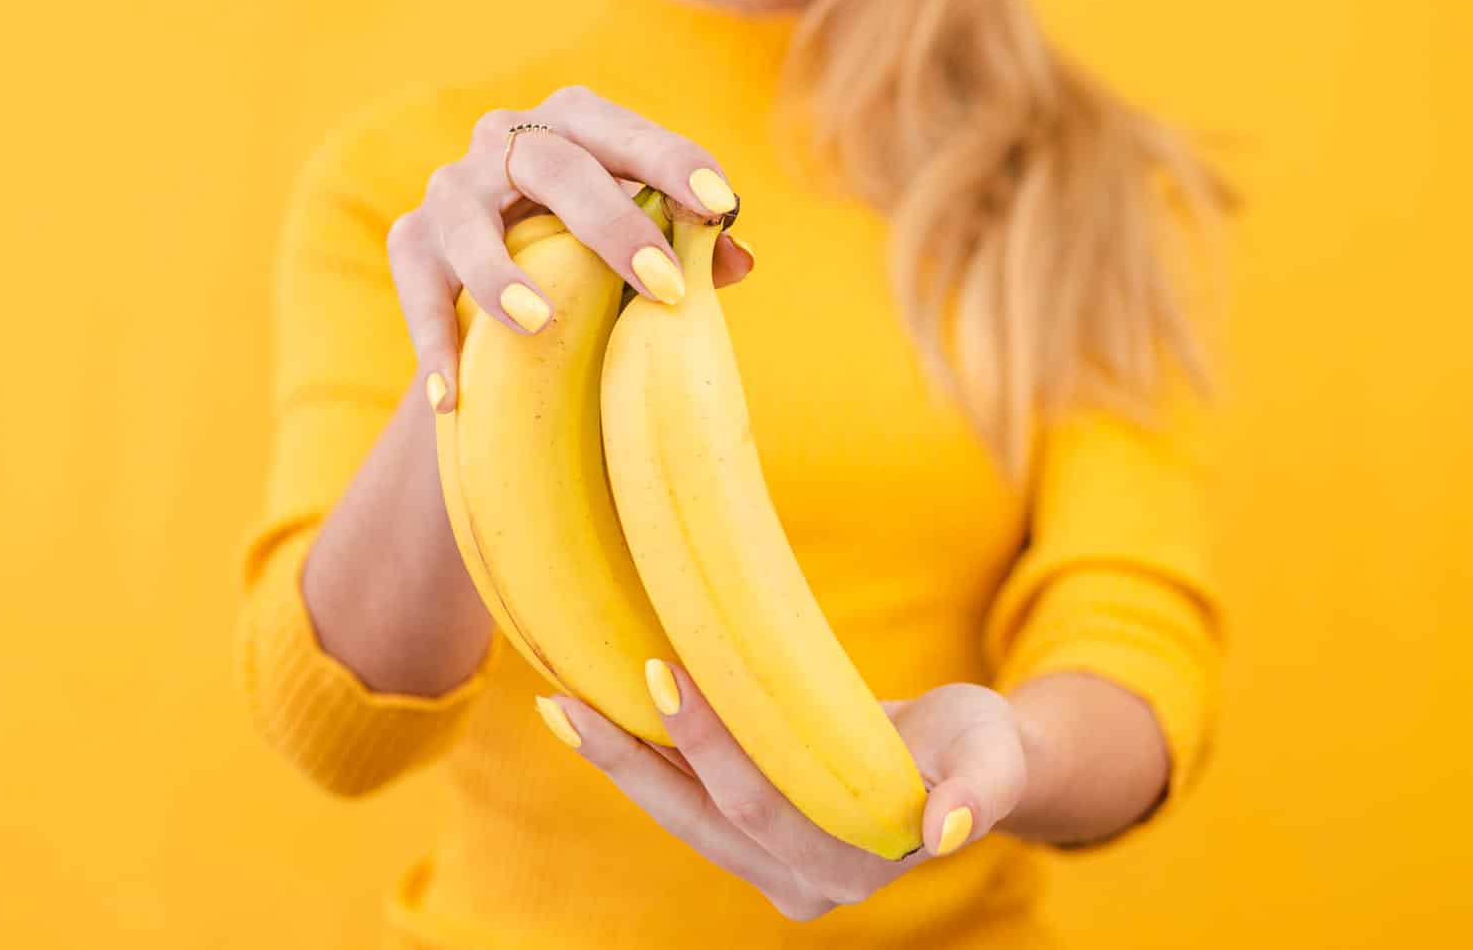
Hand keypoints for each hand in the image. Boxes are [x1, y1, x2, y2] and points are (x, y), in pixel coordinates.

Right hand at [386, 84, 754, 410]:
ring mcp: (452, 188)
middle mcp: (508, 139)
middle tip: (665, 287)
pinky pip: (416, 287)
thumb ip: (689, 250)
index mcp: (577, 124)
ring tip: (540, 325)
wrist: (500, 293)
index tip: (718, 204)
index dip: (674, 162)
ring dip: (499, 271)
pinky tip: (451, 395)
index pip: (629, 134)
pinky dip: (433, 340)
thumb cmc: (596, 257)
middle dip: (612, 223)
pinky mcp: (411, 241)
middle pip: (554, 163)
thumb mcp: (641, 250)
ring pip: (467, 219)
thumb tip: (739, 260)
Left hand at [538, 664, 1027, 921]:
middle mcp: (804, 882)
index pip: (763, 805)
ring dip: (621, 764)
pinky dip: (644, 762)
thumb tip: (951, 829)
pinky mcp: (754, 843)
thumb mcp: (993, 754)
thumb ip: (981, 791)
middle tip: (568, 701)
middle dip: (632, 762)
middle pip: (701, 821)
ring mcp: (772, 869)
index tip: (664, 672)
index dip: (710, 745)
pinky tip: (599, 719)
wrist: (963, 760)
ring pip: (682, 817)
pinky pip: (689, 803)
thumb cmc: (978, 744)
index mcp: (854, 861)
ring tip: (560, 710)